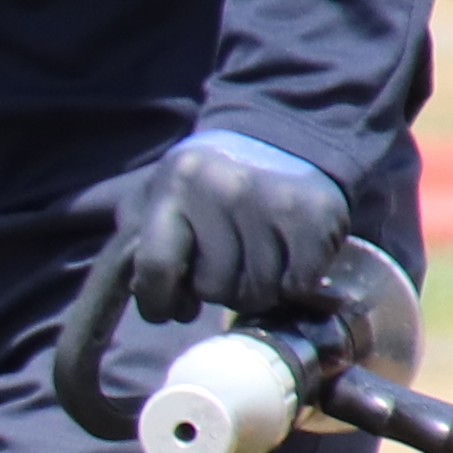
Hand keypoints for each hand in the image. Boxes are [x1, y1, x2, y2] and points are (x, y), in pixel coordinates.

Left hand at [120, 129, 344, 326]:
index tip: (167, 312)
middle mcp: (224, 190)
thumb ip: (135, 242)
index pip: (156, 267)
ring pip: (257, 291)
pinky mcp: (317, 215)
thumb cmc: (203, 184)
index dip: (158, 302)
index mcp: (174, 186)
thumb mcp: (156, 198)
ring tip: (251, 267)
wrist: (277, 140)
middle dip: (214, 292)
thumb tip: (136, 292)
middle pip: (213, 288)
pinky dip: (292, 288)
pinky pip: (298, 286)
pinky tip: (285, 267)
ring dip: (254, 291)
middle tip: (222, 272)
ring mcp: (273, 201)